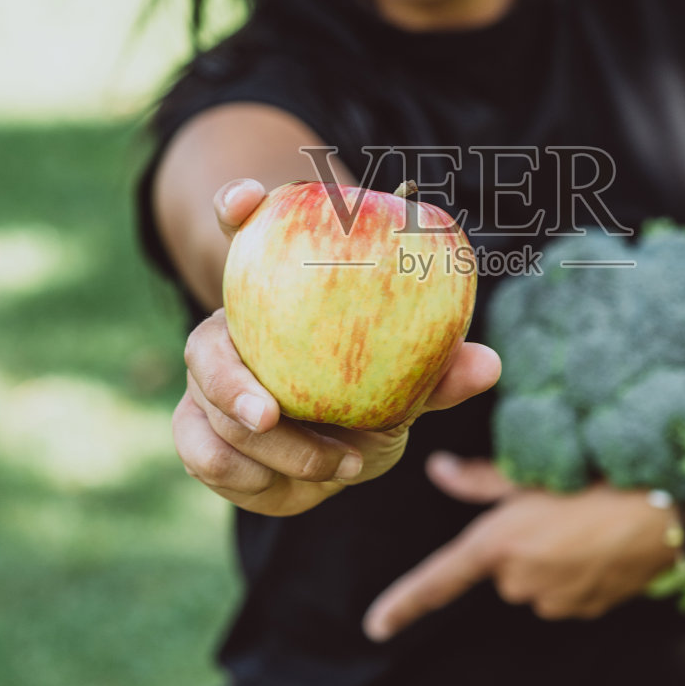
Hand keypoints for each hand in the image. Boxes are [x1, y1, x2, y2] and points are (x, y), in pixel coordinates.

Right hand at [173, 179, 501, 516]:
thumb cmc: (372, 400)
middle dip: (231, 381)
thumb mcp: (407, 386)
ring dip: (271, 450)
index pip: (244, 234)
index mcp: (273, 294)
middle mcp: (229, 335)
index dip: (239, 207)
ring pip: (208, 413)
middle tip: (270, 415)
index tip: (248, 199)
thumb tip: (488, 363)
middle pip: (206, 346)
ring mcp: (205, 386)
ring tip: (339, 464)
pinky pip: (205, 457)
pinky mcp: (196, 433)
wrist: (339, 457)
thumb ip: (437, 374)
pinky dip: (252, 478)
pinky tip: (298, 487)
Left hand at [362, 454, 682, 639]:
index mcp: (498, 545)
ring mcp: (555, 602)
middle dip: (519, 542)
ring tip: (584, 523)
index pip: (438, 580)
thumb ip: (480, 481)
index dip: (403, 604)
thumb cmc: (597, 478)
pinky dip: (576, 571)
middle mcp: (520, 581)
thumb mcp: (533, 474)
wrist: (669, 510)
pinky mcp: (586, 610)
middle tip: (555, 509)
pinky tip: (602, 544)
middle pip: (501, 567)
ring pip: (535, 580)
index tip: (375, 627)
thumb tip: (439, 470)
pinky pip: (566, 592)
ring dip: (550, 557)